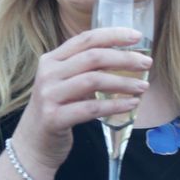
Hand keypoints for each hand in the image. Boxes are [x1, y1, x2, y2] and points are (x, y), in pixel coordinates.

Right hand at [8, 27, 152, 179]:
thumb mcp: (65, 83)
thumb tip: (125, 58)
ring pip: (94, 80)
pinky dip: (114, 105)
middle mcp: (48, 73)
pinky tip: (131, 104)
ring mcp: (49, 95)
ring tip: (143, 87)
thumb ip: (84, 69)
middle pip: (93, 57)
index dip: (113, 35)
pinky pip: (91, 108)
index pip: (85, 39)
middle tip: (146, 63)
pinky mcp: (54, 118)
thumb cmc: (56, 110)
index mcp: (51, 59)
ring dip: (123, 82)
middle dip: (124, 58)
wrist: (32, 145)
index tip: (137, 36)